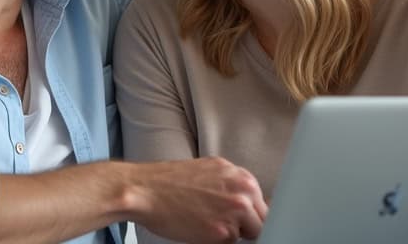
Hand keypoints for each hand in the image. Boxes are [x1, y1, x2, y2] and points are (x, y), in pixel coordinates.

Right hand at [129, 157, 267, 242]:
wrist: (145, 190)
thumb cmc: (170, 182)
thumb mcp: (210, 171)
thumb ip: (232, 185)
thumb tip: (249, 202)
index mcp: (241, 175)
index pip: (262, 202)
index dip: (251, 214)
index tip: (244, 220)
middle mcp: (243, 190)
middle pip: (262, 219)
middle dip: (246, 224)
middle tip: (219, 221)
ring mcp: (236, 211)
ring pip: (250, 233)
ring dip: (233, 233)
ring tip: (207, 223)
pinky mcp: (224, 232)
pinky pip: (231, 243)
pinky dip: (217, 240)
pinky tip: (199, 229)